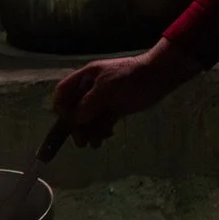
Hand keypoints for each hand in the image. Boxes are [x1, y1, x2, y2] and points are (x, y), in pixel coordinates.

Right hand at [50, 52, 172, 146]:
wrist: (158, 77)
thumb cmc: (130, 78)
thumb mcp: (106, 88)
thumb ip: (88, 104)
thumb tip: (75, 120)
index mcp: (86, 78)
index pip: (63, 92)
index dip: (61, 107)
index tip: (66, 121)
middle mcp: (91, 89)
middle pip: (74, 109)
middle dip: (75, 126)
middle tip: (81, 141)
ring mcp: (103, 100)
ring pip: (88, 119)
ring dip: (89, 132)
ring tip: (95, 142)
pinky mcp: (114, 109)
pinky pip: (101, 123)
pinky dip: (101, 131)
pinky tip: (106, 136)